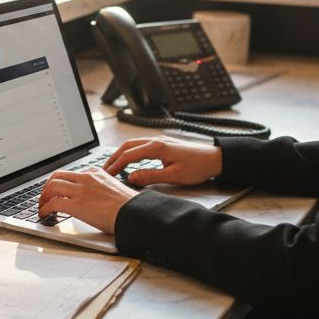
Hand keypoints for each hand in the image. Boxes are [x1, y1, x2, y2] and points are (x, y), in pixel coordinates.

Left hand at [39, 168, 137, 234]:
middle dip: (47, 186)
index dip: (61, 182)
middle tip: (45, 197)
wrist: (136, 214)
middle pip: (57, 176)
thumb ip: (102, 190)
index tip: (57, 191)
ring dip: (43, 197)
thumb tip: (96, 200)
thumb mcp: (115, 190)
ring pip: (52, 186)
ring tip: (42, 206)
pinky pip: (53, 203)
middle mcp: (87, 178)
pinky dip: (45, 209)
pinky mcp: (77, 205)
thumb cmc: (131, 207)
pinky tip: (45, 215)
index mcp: (96, 173)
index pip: (72, 173)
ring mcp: (81, 191)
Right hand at [103, 136, 222, 186]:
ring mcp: (159, 141)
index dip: (115, 165)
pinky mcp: (163, 145)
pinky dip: (130, 153)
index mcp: (157, 147)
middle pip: (127, 146)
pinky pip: (141, 146)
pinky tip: (129, 161)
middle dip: (113, 157)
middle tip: (104, 170)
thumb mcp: (173, 176)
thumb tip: (131, 177)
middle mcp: (156, 141)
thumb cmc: (197, 166)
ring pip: (133, 145)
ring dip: (121, 154)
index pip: (128, 155)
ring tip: (113, 166)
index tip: (107, 174)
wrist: (214, 159)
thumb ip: (150, 176)